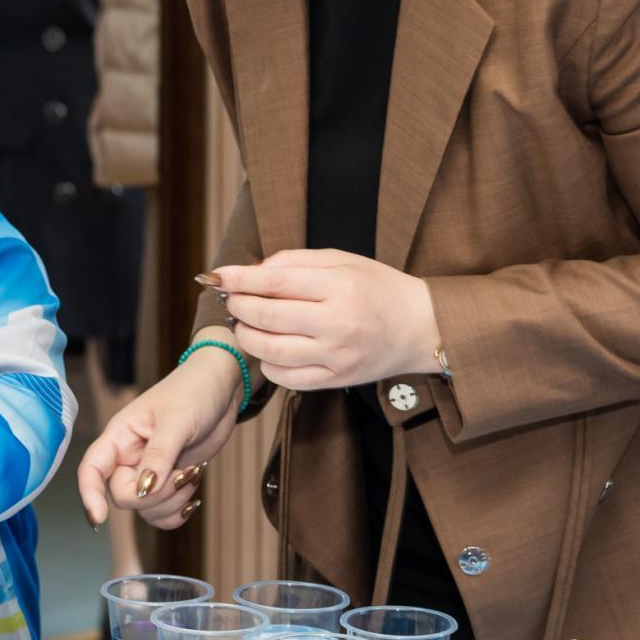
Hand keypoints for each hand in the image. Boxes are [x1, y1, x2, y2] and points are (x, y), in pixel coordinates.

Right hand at [76, 348, 241, 527]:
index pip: (91, 469)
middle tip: (184, 472)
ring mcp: (149, 471)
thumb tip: (142, 490)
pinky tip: (193, 495)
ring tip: (194, 473)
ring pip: (145, 509)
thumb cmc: (193, 392)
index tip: (99, 520)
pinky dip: (178, 513)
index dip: (89, 495)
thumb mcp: (176, 422)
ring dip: (172, 501)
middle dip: (156, 494)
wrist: (221, 390)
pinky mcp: (168, 481)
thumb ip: (158, 456)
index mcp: (120, 436)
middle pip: (124, 496)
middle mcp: (129, 457)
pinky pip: (162, 513)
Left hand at [205, 249, 437, 390]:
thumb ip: (295, 261)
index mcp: (339, 287)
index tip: (219, 275)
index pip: (276, 281)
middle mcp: (337, 323)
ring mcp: (337, 356)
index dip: (240, 278)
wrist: (421, 327)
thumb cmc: (378, 288)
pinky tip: (267, 350)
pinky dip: (267, 365)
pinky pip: (288, 378)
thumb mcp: (342, 260)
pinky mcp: (337, 379)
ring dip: (246, 336)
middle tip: (230, 299)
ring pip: (271, 350)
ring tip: (243, 323)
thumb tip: (251, 272)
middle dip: (238, 306)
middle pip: (268, 316)